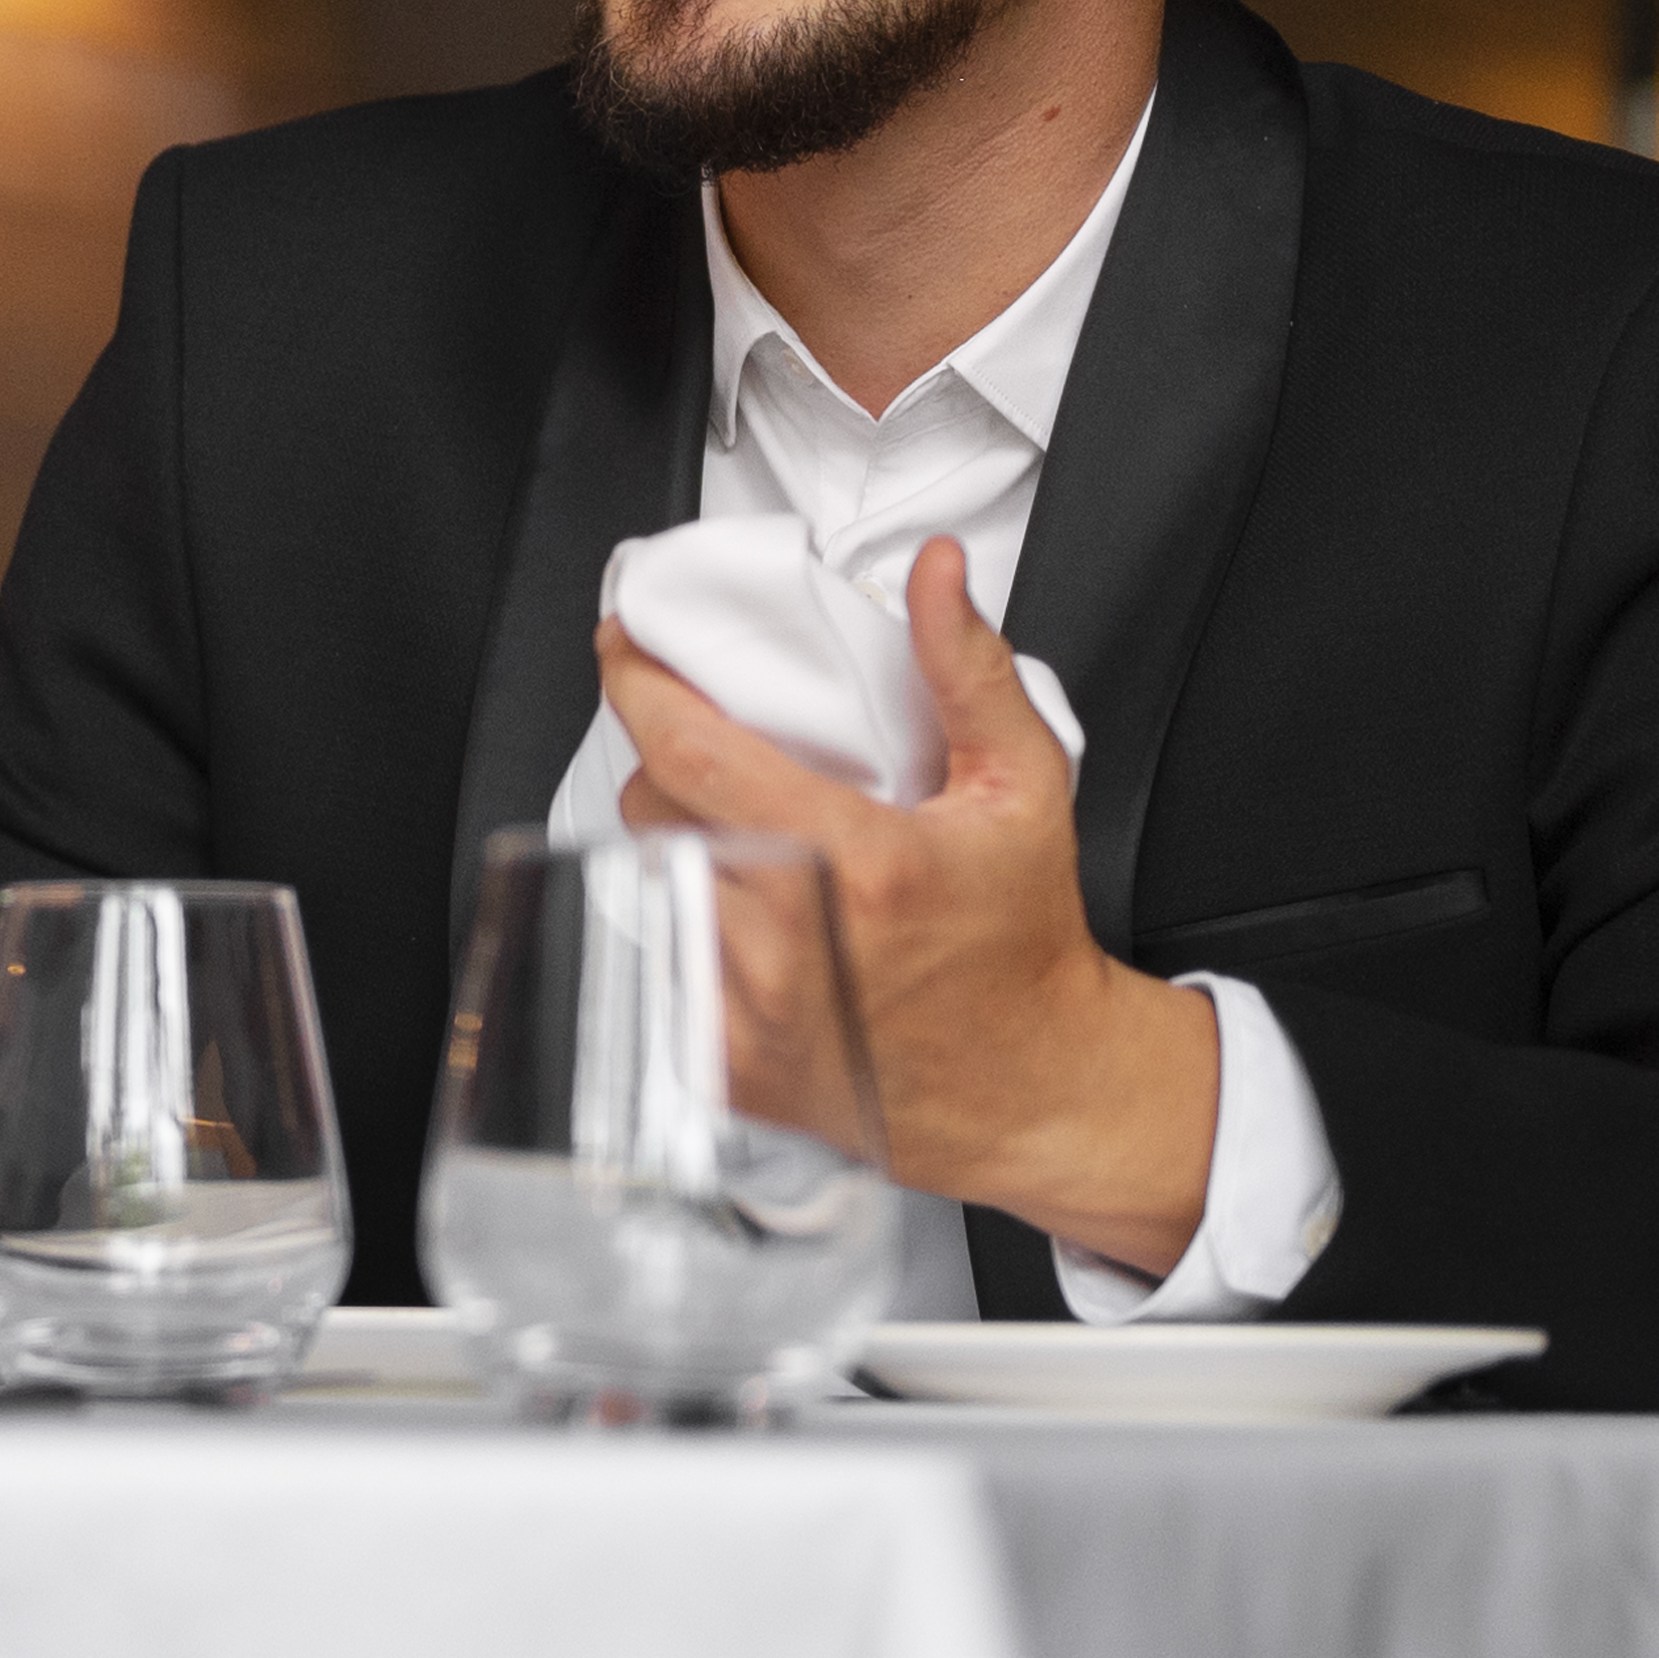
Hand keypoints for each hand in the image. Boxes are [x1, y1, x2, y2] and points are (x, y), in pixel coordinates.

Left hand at [597, 541, 1218, 1273]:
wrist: (1032, 1084)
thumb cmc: (1023, 941)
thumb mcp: (1022, 788)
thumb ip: (966, 669)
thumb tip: (935, 573)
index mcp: (856, 867)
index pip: (694, 755)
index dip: (640, 687)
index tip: (626, 650)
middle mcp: (792, 947)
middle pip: (654, 812)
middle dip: (670, 766)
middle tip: (718, 755)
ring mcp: (751, 1016)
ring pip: (649, 883)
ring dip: (680, 844)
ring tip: (748, 839)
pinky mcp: (728, 1067)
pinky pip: (663, 960)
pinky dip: (693, 922)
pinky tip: (753, 918)